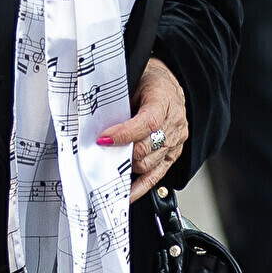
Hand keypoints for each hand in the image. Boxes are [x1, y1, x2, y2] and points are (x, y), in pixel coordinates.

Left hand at [98, 57, 189, 203]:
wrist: (168, 82)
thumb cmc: (149, 79)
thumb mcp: (132, 79)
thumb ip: (118, 99)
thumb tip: (95, 120)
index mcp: (164, 99)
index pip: (147, 123)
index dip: (123, 134)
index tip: (102, 139)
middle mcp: (174, 123)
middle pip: (147, 148)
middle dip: (121, 154)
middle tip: (98, 154)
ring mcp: (176, 141)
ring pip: (149, 164)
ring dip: (127, 168)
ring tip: (107, 168)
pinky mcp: (173, 154)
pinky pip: (157, 175)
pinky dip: (140, 187)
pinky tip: (126, 193)